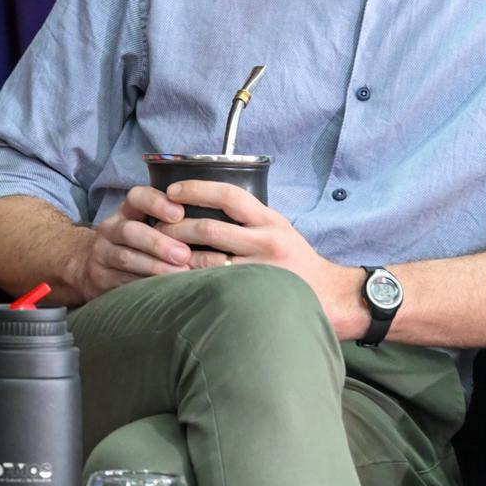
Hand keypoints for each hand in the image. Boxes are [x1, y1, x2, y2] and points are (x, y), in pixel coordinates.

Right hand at [75, 185, 191, 299]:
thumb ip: (174, 223)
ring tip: (179, 273)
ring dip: (154, 266)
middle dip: (159, 242)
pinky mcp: (100, 278)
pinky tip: (164, 288)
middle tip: (184, 254)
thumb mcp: (149, 225)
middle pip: (130, 231)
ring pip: (126, 257)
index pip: (137, 197)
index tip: (180, 214)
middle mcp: (111, 228)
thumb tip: (214, 229)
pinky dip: (144, 284)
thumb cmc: (138, 243)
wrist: (98, 267)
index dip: (157, 203)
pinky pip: (121, 281)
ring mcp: (102, 254)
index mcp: (127, 210)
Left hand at [157, 180, 362, 335]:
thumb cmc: (297, 262)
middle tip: (155, 228)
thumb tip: (205, 207)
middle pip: (209, 228)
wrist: (330, 296)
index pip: (228, 195)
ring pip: (206, 259)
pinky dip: (189, 281)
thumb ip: (249, 220)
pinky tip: (172, 280)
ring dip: (177, 256)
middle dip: (176, 227)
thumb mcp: (279, 230)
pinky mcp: (252, 294)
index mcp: (270, 220)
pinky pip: (212, 286)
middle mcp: (266, 241)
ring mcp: (259, 270)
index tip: (173, 191)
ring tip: (157, 254)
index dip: (196, 189)